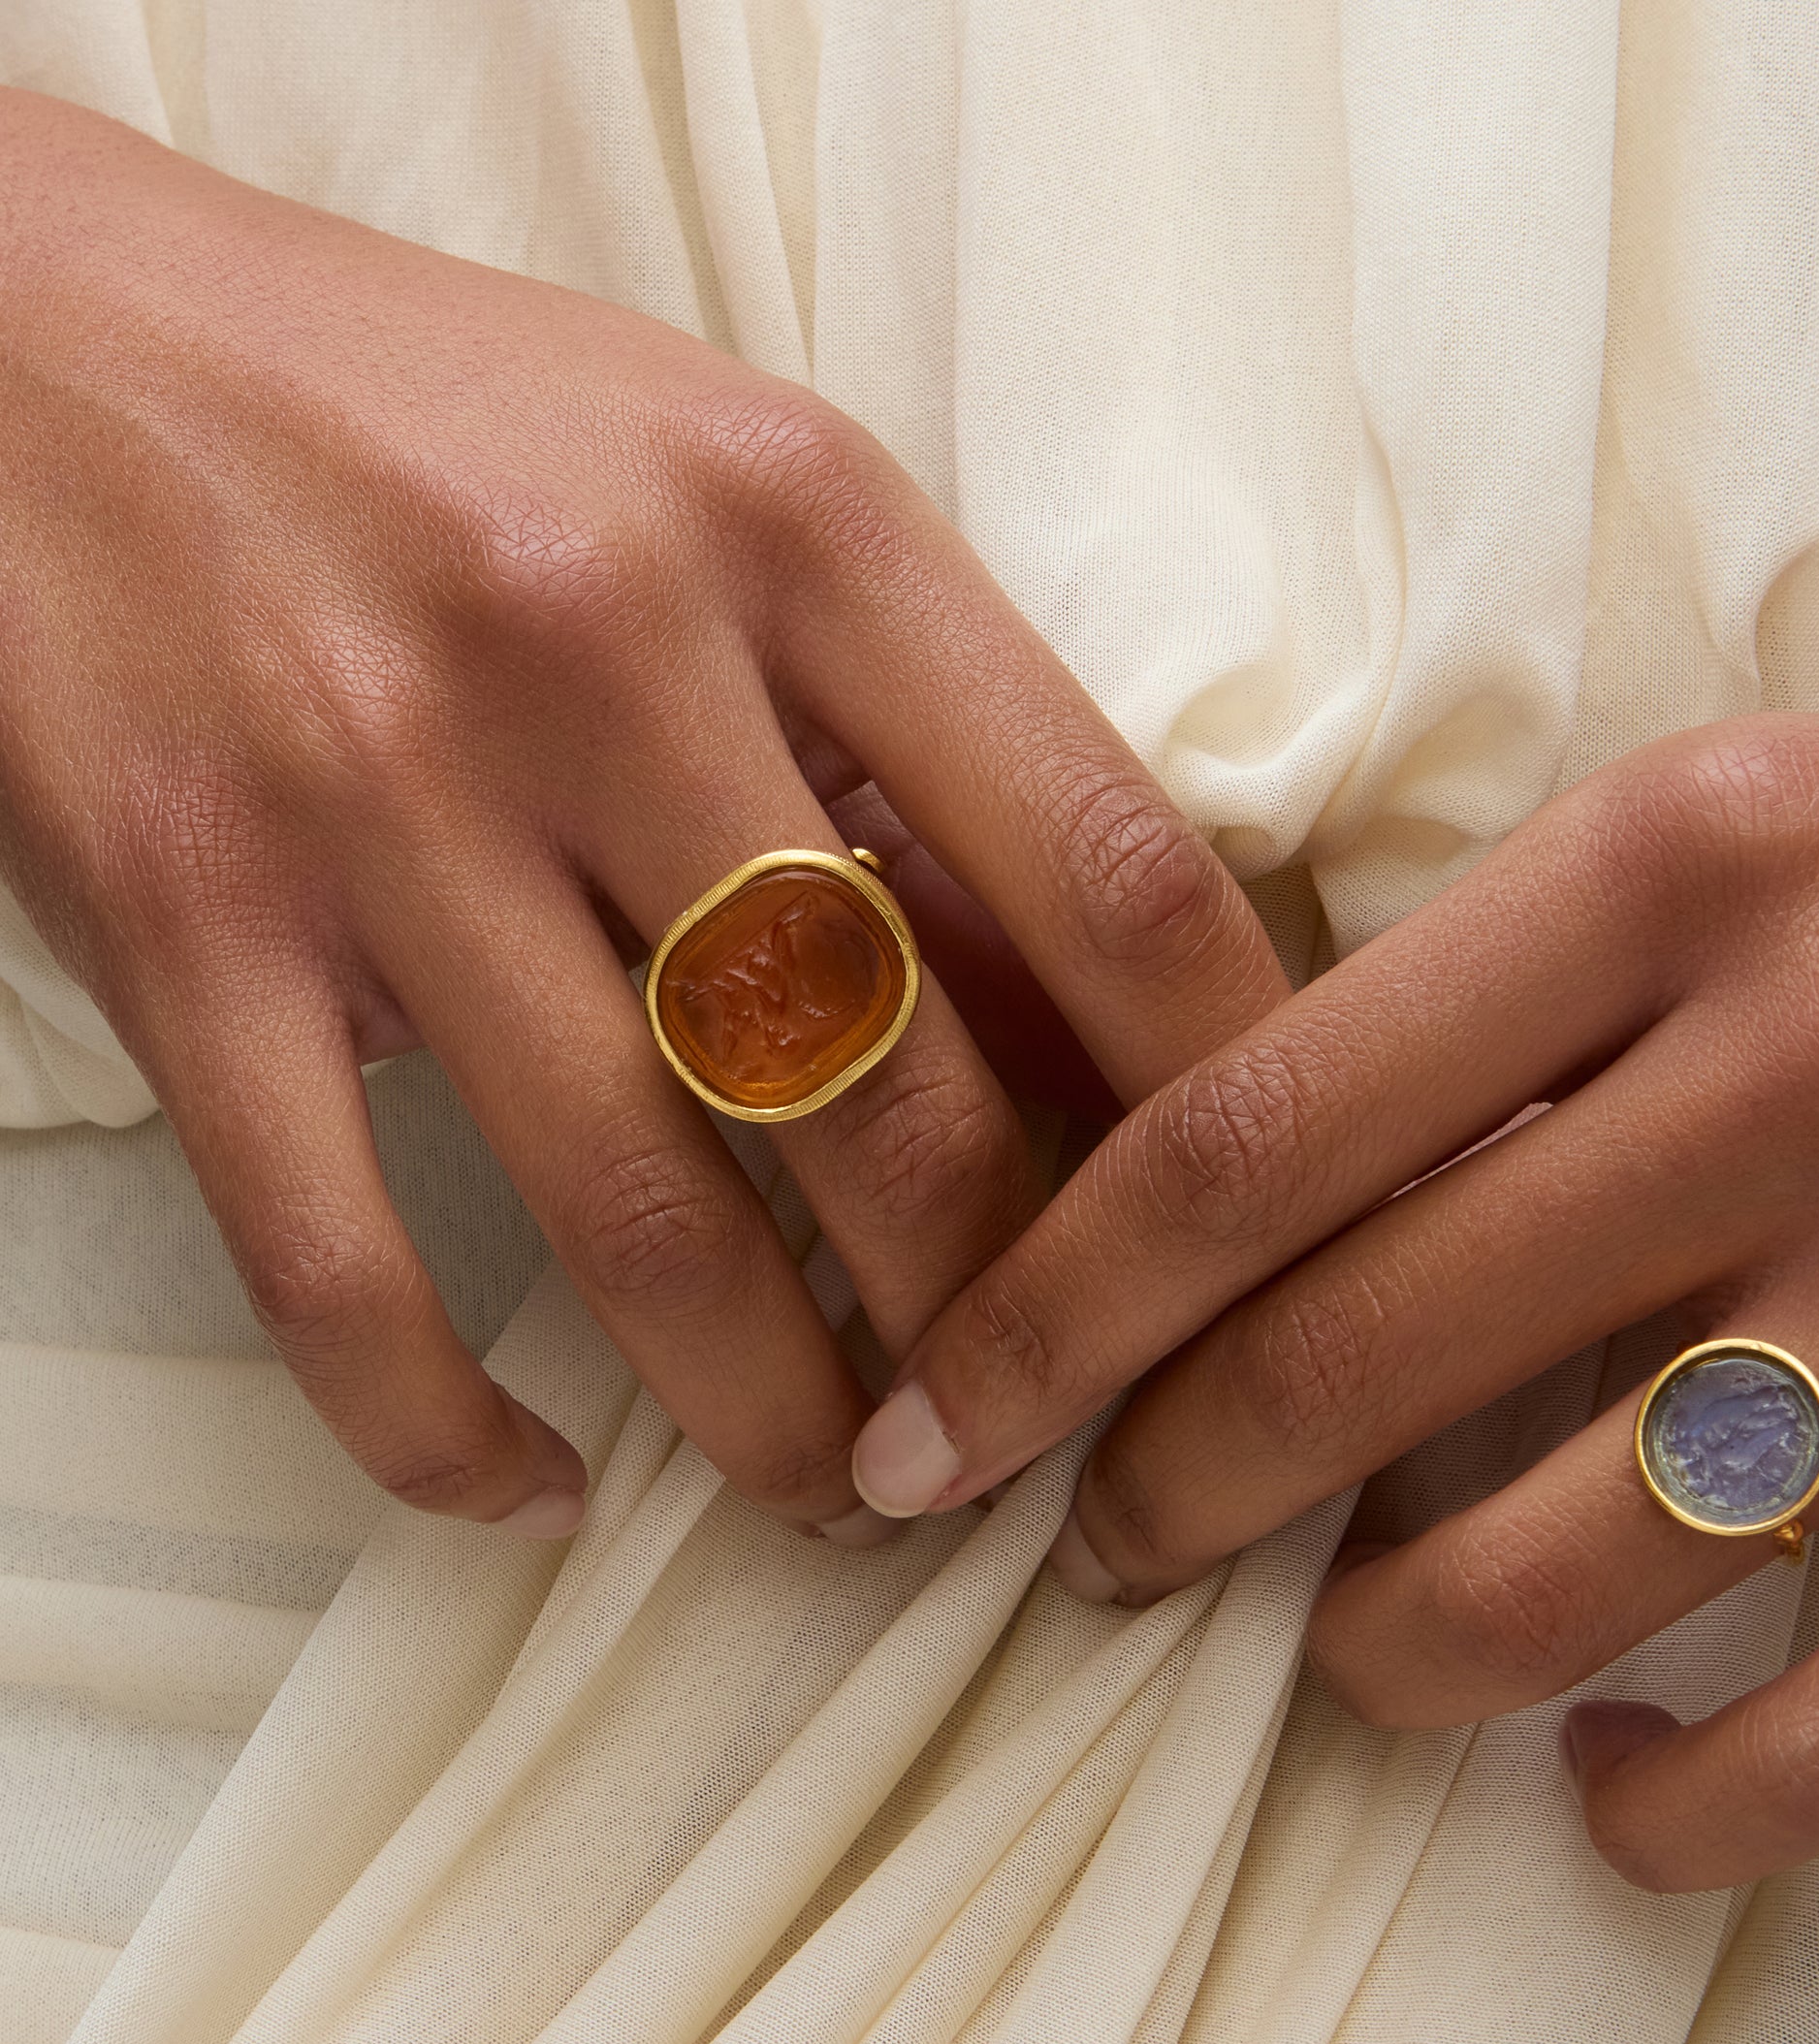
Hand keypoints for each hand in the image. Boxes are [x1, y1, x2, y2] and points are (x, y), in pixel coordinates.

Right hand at [0, 90, 1280, 1536]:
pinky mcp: (180, 925)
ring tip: (847, 1494)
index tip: (1251, 1243)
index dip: (1223, 1105)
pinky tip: (533, 1493)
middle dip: (1003, 1326)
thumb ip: (920, 742)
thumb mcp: (729, 495)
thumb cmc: (439, 426)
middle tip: (1040, 1427)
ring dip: (779, 1420)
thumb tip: (1107, 1025)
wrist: (33, 328)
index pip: (1110, 867)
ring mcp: (374, 794)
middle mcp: (596, 644)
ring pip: (647, 1219)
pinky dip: (445, 1436)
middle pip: (896, 1092)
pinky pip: (340, 1268)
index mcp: (792, 518)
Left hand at [850, 685, 1818, 1884]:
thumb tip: (1232, 1186)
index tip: (945, 1415)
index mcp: (1691, 866)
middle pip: (1352, 1367)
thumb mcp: (1760, 815)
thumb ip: (1499, 984)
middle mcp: (1816, 1077)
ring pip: (1546, 1588)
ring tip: (1346, 1646)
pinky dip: (1652, 1815)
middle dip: (1160, 1498)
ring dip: (1376, 1660)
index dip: (1049, 1308)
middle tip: (1097, 1544)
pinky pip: (1815, 1754)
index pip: (1255, 1126)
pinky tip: (1596, 1778)